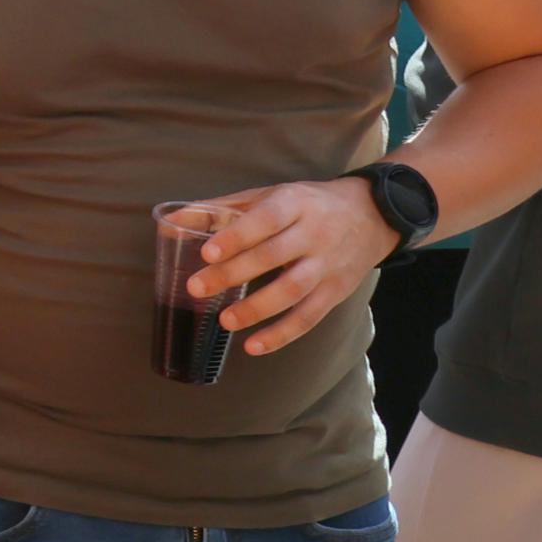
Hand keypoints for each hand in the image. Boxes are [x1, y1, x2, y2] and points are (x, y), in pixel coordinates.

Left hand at [191, 178, 401, 354]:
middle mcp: (315, 234)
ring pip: (293, 290)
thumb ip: (220, 208)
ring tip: (224, 321)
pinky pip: (309, 316)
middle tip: (196, 288)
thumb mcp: (269, 195)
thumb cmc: (306, 204)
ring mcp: (328, 265)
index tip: (207, 252)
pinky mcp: (336, 291)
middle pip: (274, 256)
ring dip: (257, 309)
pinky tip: (254, 346)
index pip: (265, 219)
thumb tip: (168, 219)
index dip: (237, 236)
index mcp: (295, 204)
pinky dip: (282, 334)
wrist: (372, 215)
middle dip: (234, 274)